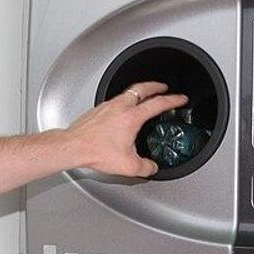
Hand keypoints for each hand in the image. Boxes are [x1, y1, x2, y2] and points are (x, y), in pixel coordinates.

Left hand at [63, 82, 188, 177]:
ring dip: (139, 92)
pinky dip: (125, 100)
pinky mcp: (98, 109)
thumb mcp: (128, 165)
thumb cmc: (96, 151)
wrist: (73, 146)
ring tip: (144, 96)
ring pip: (127, 92)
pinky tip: (123, 109)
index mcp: (132, 117)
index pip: (158, 103)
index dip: (173, 100)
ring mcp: (107, 106)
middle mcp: (120, 107)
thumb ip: (146, 167)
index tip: (180, 98)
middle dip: (155, 86)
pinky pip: (116, 100)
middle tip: (163, 87)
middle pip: (142, 88)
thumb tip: (152, 168)